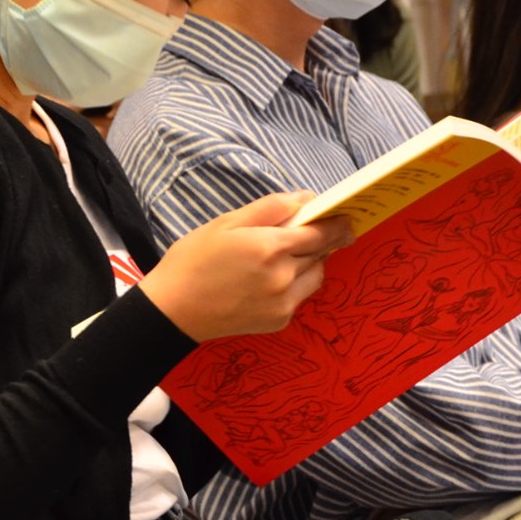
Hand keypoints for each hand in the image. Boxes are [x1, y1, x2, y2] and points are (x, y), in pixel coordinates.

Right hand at [144, 192, 351, 341]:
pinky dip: (297, 283)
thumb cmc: (194, 259)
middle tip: (324, 231)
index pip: (319, 232)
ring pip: (316, 275)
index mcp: (269, 247)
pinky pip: (301, 295)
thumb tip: (305, 199)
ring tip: (291, 254)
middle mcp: (282, 277)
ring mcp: (283, 302)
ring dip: (312, 261)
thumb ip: (269, 209)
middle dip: (324, 240)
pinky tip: (274, 278)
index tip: (346, 217)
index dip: (336, 224)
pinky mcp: (279, 320)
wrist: (173, 310)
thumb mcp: (226, 223)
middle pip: (320, 253)